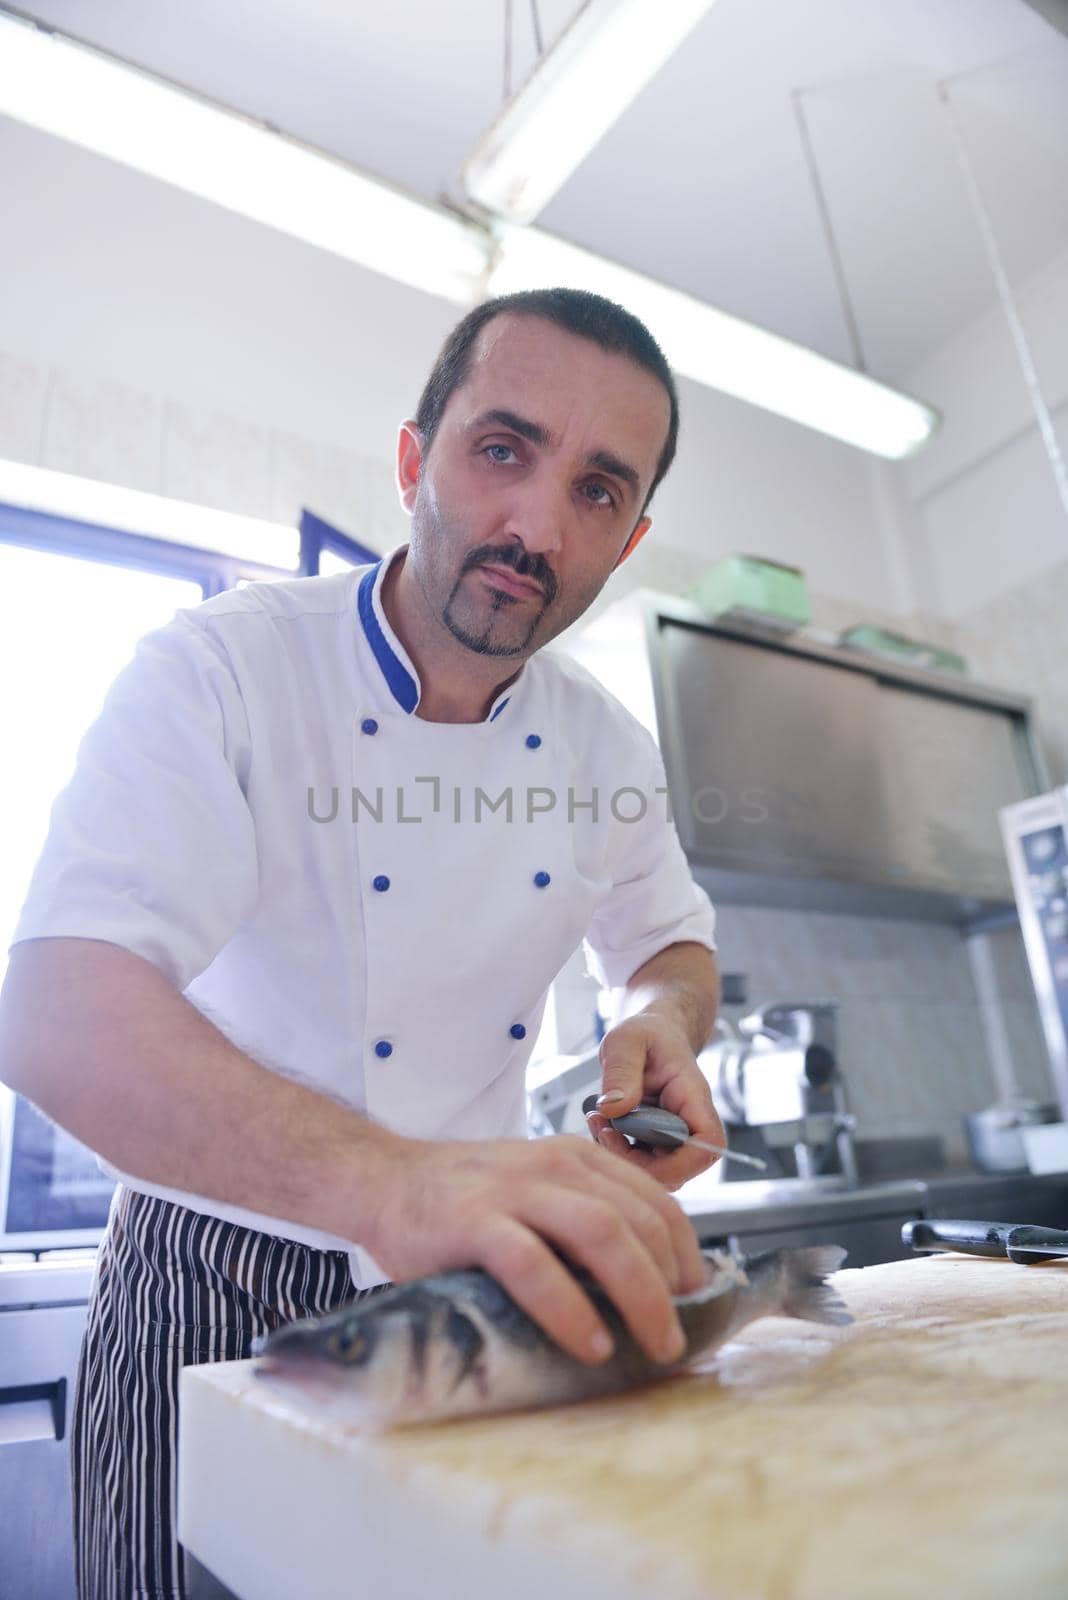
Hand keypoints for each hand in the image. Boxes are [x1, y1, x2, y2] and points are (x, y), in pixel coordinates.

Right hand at [361, 1132, 707, 1367]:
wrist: (386, 1180)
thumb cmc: (466, 1200)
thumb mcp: (535, 1190)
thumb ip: (581, 1218)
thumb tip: (644, 1286)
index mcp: (577, 1158)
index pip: (656, 1201)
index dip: (686, 1254)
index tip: (696, 1299)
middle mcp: (555, 1167)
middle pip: (637, 1221)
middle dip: (670, 1285)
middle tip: (679, 1337)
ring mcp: (514, 1191)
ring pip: (600, 1234)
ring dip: (638, 1295)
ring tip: (651, 1344)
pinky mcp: (474, 1222)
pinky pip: (533, 1265)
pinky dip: (568, 1307)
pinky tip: (587, 1342)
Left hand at [585, 1012, 725, 1190]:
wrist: (651, 1034)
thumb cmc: (647, 1033)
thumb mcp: (627, 1041)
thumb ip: (621, 1072)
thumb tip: (613, 1109)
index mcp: (693, 1096)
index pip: (708, 1144)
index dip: (679, 1163)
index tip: (634, 1152)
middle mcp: (689, 1122)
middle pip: (677, 1169)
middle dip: (634, 1162)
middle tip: (602, 1130)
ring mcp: (673, 1135)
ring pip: (655, 1170)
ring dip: (621, 1156)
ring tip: (598, 1121)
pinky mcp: (655, 1141)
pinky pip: (639, 1161)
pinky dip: (616, 1150)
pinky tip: (601, 1123)